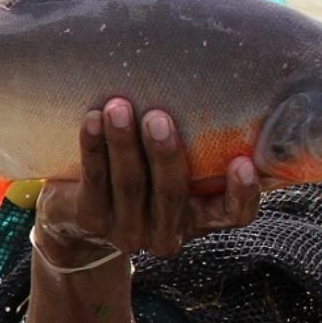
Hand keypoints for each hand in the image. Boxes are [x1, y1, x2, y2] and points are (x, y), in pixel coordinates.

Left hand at [35, 98, 260, 265]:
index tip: (242, 162)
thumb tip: (234, 90)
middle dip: (165, 154)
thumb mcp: (175, 171)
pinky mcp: (91, 222)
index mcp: (199, 219)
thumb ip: (201, 149)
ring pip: (129, 184)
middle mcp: (167, 232)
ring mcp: (127, 231)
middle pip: (171, 194)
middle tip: (157, 118)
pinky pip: (95, 180)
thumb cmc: (142, 179)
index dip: (241, 193)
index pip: (233, 215)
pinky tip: (92, 120)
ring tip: (118, 108)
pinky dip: (94, 147)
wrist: (79, 218)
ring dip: (124, 143)